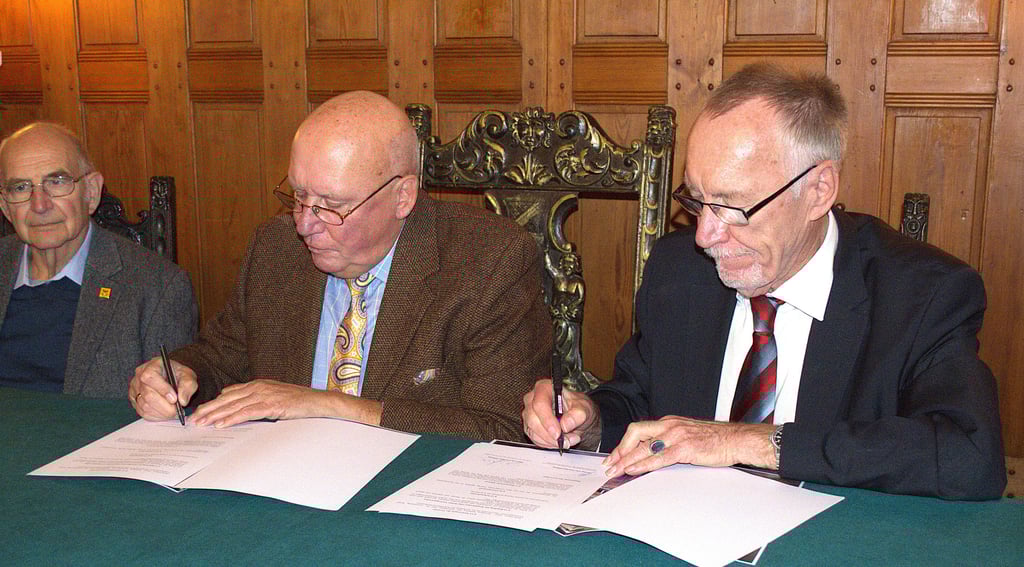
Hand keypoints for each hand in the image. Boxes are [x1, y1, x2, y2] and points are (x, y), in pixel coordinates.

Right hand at [130, 357, 196, 420]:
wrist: (172, 377)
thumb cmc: (178, 375)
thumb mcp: (188, 375)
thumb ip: (187, 386)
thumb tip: (182, 401)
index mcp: (152, 366)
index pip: (150, 377)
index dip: (162, 389)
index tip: (174, 399)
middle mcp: (139, 376)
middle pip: (147, 394)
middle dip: (164, 406)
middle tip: (177, 411)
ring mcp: (135, 389)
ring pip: (144, 405)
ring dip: (161, 413)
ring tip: (173, 413)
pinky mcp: (134, 400)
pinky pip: (142, 412)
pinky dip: (156, 416)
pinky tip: (165, 414)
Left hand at [189, 379, 382, 428]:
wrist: (319, 402)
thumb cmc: (298, 402)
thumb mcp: (274, 396)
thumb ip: (254, 396)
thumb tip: (231, 395)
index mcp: (258, 384)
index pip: (229, 394)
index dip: (213, 404)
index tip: (199, 413)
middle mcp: (258, 387)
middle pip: (227, 399)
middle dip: (208, 410)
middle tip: (192, 421)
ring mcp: (264, 395)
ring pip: (234, 406)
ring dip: (215, 416)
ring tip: (201, 424)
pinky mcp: (271, 405)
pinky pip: (247, 413)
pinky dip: (232, 418)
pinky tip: (221, 424)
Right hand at [522, 379, 600, 449]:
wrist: (576, 416)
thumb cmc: (577, 407)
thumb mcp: (584, 408)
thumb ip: (577, 415)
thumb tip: (565, 424)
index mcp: (544, 388)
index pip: (539, 404)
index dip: (547, 420)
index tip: (557, 433)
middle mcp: (533, 399)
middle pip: (533, 419)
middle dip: (550, 434)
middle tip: (566, 440)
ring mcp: (529, 414)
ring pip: (533, 431)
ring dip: (551, 441)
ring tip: (568, 439)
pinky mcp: (530, 427)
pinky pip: (535, 439)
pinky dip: (548, 443)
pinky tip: (559, 441)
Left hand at [602, 416, 775, 476]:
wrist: (737, 439)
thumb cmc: (715, 440)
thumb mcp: (687, 435)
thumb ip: (670, 442)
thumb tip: (651, 454)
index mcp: (669, 422)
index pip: (638, 430)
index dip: (623, 443)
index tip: (614, 456)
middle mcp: (670, 425)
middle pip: (635, 433)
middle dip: (619, 450)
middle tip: (609, 465)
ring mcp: (677, 435)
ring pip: (644, 446)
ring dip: (627, 459)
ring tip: (616, 470)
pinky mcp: (685, 448)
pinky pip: (659, 457)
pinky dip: (643, 464)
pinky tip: (634, 470)